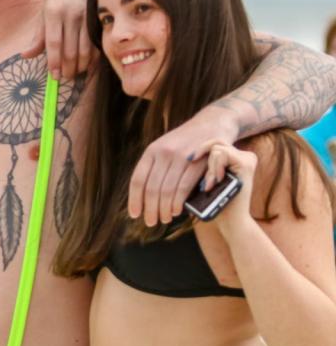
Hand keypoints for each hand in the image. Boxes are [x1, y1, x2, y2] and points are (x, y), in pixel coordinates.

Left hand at [22, 0, 93, 79]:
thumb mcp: (44, 13)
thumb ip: (38, 36)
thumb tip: (25, 56)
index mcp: (54, 12)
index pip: (54, 43)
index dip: (54, 62)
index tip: (54, 76)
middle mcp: (71, 14)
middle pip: (70, 49)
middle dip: (68, 68)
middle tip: (65, 77)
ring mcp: (87, 16)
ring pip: (85, 49)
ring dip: (81, 66)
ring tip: (75, 73)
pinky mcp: (99, 18)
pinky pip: (97, 43)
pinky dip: (94, 58)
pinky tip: (89, 65)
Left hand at [128, 109, 236, 225]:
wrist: (211, 123)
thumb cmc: (187, 142)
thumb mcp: (166, 148)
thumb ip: (156, 168)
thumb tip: (146, 196)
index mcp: (151, 151)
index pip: (138, 180)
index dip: (135, 200)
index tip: (135, 214)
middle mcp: (163, 153)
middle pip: (151, 189)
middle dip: (150, 209)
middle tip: (151, 222)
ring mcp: (180, 156)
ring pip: (166, 190)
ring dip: (164, 209)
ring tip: (164, 219)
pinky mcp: (197, 162)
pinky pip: (183, 187)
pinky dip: (178, 203)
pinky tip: (176, 211)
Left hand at [196, 140, 256, 232]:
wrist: (231, 221)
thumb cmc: (214, 202)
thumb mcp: (205, 178)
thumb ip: (202, 163)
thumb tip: (182, 149)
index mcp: (235, 158)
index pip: (213, 143)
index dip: (200, 150)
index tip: (190, 159)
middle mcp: (244, 155)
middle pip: (215, 141)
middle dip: (202, 154)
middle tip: (195, 166)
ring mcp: (247, 158)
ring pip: (216, 148)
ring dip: (208, 167)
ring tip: (210, 184)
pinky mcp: (246, 163)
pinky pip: (221, 153)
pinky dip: (214, 167)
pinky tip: (216, 181)